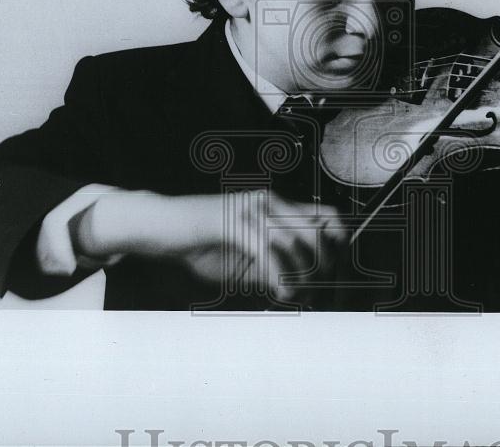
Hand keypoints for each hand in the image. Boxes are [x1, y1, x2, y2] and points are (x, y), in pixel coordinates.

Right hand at [74, 188, 347, 303]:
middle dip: (322, 267)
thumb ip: (275, 270)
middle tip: (312, 292)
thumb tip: (305, 292)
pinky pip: (266, 249)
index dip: (339, 246)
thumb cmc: (200, 246)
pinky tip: (278, 292)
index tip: (332, 276)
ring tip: (293, 296)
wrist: (160, 228)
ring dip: (300, 275)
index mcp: (276, 207)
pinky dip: (278, 275)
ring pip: (296, 240)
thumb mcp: (245, 262)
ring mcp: (250, 209)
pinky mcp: (232, 221)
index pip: (328, 217)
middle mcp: (269, 202)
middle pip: (319, 230)